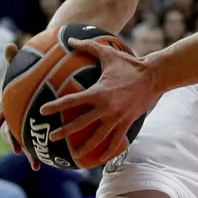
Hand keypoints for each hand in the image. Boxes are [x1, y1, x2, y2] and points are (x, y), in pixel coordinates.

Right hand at [0, 42, 40, 170]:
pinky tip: (53, 162)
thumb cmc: (27, 72)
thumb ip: (14, 58)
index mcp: (7, 104)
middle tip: (18, 151)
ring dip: (30, 154)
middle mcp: (13, 116)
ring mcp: (24, 125)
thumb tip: (9, 44)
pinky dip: (44, 152)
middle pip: (11, 132)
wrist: (38, 80)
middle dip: (13, 143)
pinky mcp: (36, 129)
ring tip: (36, 165)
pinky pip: (39, 142)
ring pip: (25, 141)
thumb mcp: (20, 65)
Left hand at [41, 37, 156, 166]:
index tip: (43, 111)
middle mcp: (106, 108)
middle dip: (64, 131)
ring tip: (74, 155)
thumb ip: (87, 46)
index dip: (56, 106)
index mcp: (98, 92)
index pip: (72, 101)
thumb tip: (69, 39)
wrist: (154, 77)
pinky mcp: (127, 123)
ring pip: (98, 137)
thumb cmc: (129, 64)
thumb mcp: (108, 53)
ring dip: (85, 147)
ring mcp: (117, 118)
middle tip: (51, 138)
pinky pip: (116, 141)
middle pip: (81, 123)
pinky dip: (108, 150)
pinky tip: (100, 159)